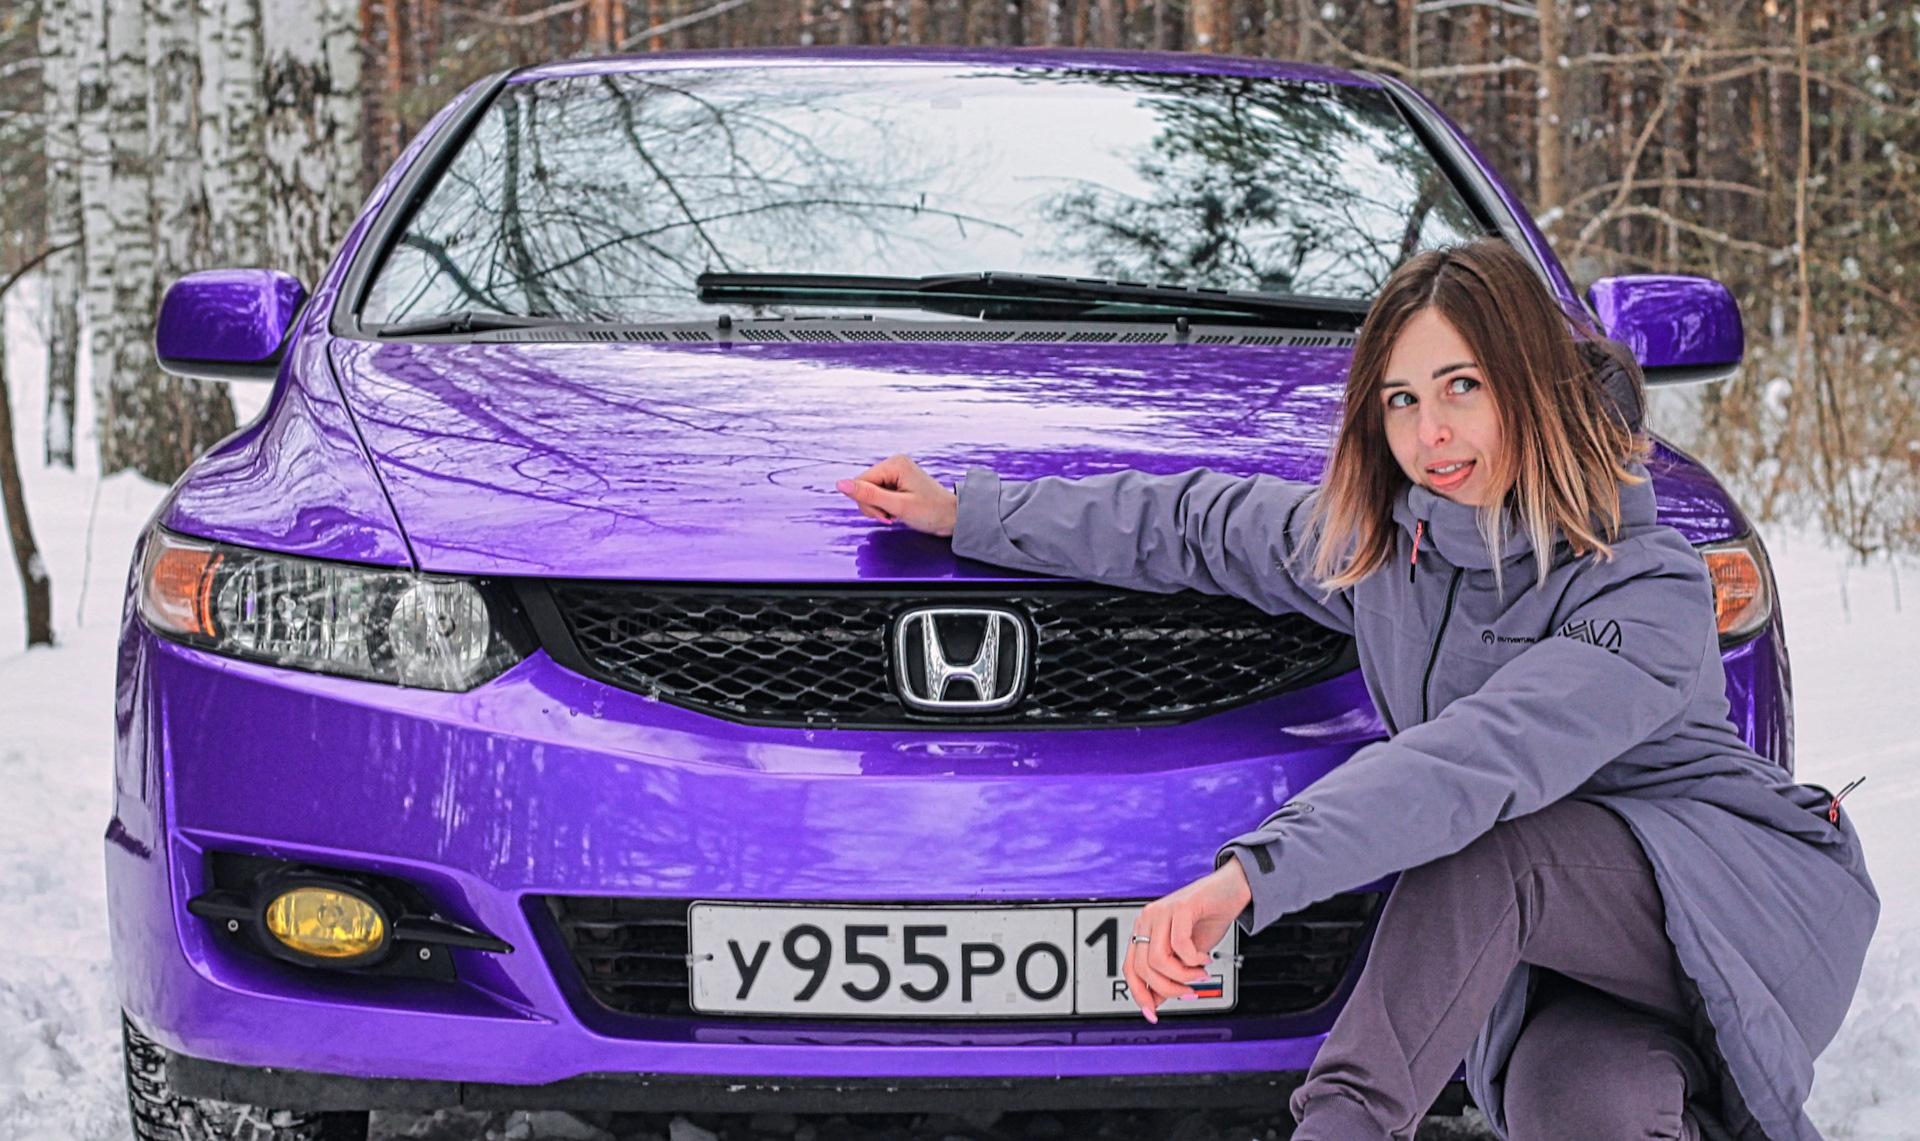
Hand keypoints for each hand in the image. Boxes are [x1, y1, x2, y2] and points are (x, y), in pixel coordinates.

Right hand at [835, 454, 958, 536]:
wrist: (953, 518)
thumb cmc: (931, 512)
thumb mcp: (898, 506)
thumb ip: (868, 496)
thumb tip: (840, 484)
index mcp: (894, 464)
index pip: (860, 482)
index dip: (867, 502)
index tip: (885, 515)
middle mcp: (894, 464)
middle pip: (863, 487)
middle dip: (873, 506)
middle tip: (891, 516)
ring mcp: (896, 473)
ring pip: (869, 493)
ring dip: (879, 509)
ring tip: (896, 515)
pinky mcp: (897, 482)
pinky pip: (878, 495)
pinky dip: (884, 507)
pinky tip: (897, 512)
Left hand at [1123, 857, 1252, 1023]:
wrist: (1233, 888)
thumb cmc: (1209, 918)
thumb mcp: (1187, 954)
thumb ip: (1171, 974)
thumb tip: (1157, 1002)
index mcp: (1145, 930)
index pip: (1130, 968)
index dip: (1140, 995)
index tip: (1153, 1015)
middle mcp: (1148, 920)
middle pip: (1142, 968)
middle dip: (1168, 989)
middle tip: (1190, 992)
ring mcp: (1162, 911)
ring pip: (1158, 959)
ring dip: (1182, 975)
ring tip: (1200, 973)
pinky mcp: (1180, 906)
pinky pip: (1179, 944)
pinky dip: (1194, 958)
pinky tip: (1204, 957)